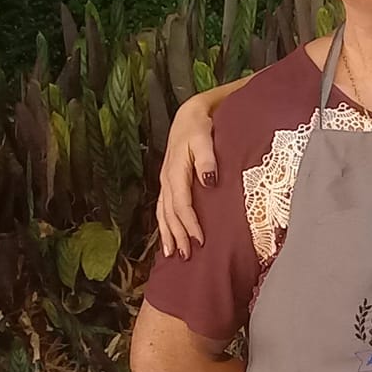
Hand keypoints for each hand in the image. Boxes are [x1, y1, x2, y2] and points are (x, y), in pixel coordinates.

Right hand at [156, 95, 220, 257]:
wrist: (188, 116)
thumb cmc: (199, 127)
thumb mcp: (205, 139)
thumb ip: (207, 160)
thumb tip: (209, 181)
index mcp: (175, 172)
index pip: (182, 204)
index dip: (190, 224)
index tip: (201, 240)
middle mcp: (167, 180)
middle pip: (170, 214)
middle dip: (177, 236)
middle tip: (186, 256)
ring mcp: (165, 182)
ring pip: (163, 213)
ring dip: (168, 234)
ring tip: (172, 254)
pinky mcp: (167, 183)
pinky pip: (162, 208)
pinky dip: (164, 225)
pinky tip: (167, 237)